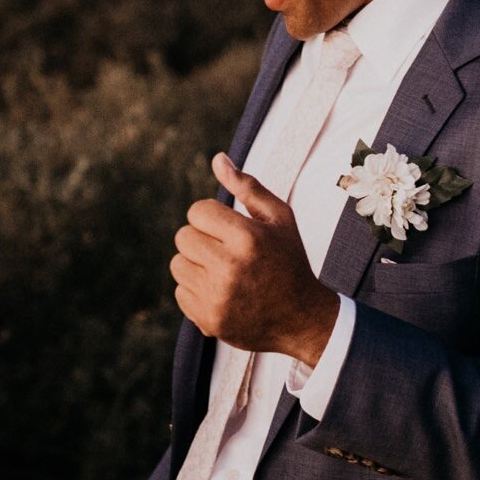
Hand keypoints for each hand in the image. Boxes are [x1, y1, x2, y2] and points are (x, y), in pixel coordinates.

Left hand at [171, 154, 337, 363]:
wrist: (302, 319)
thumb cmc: (289, 261)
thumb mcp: (279, 219)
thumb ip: (247, 187)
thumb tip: (217, 159)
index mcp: (248, 238)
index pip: (197, 211)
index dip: (211, 217)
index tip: (229, 229)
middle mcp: (230, 267)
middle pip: (183, 237)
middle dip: (202, 239)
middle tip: (227, 251)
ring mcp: (217, 297)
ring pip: (178, 264)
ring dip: (196, 265)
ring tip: (225, 272)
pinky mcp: (208, 320)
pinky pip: (180, 292)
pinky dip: (196, 290)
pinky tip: (222, 292)